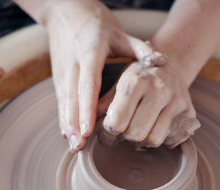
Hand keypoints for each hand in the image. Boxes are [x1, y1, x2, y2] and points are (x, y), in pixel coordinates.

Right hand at [43, 0, 165, 151]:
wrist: (66, 11)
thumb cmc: (96, 23)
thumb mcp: (120, 33)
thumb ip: (140, 49)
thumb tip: (163, 61)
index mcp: (89, 52)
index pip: (88, 84)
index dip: (87, 108)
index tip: (90, 128)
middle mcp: (73, 64)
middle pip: (72, 98)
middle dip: (75, 123)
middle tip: (80, 145)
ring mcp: (62, 71)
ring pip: (63, 102)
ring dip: (67, 125)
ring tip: (73, 147)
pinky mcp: (57, 77)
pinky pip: (60, 101)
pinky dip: (63, 119)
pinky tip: (68, 136)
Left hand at [98, 61, 199, 147]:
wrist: (172, 65)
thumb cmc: (140, 76)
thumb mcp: (120, 82)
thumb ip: (105, 102)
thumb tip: (87, 125)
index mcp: (135, 80)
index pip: (117, 121)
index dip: (108, 132)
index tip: (106, 132)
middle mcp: (158, 89)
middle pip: (135, 133)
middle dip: (124, 138)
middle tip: (119, 135)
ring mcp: (175, 100)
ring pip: (153, 139)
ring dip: (141, 142)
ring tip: (135, 133)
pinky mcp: (188, 111)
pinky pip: (170, 138)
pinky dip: (158, 139)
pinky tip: (151, 130)